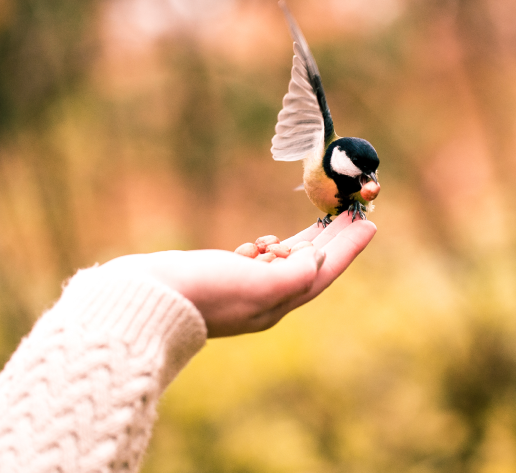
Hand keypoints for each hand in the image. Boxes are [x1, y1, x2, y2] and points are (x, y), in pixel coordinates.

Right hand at [99, 215, 375, 336]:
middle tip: (354, 212)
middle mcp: (264, 299)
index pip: (323, 272)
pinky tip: (267, 241)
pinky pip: (256, 262)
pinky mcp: (221, 278)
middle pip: (310, 265)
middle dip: (334, 239)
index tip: (370, 223)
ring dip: (306, 240)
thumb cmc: (199, 290)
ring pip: (285, 262)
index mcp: (276, 303)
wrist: (145, 297)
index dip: (348, 248)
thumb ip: (290, 276)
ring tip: (324, 220)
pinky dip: (268, 248)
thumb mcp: (253, 285)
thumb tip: (315, 264)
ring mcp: (241, 289)